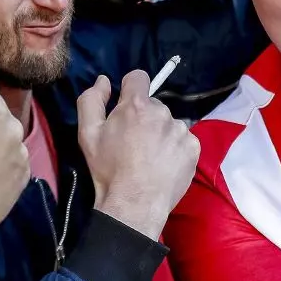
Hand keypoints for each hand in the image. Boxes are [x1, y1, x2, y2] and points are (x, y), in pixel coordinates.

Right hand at [77, 70, 200, 238]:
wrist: (136, 203)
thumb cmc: (109, 170)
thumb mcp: (87, 134)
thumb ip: (91, 100)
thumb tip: (104, 80)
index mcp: (136, 105)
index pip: (138, 78)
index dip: (130, 89)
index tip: (125, 105)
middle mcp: (163, 112)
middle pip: (153, 106)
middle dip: (144, 118)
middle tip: (134, 143)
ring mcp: (181, 130)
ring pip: (169, 124)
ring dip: (160, 134)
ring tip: (149, 158)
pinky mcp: (193, 147)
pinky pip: (183, 140)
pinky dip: (174, 148)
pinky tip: (163, 165)